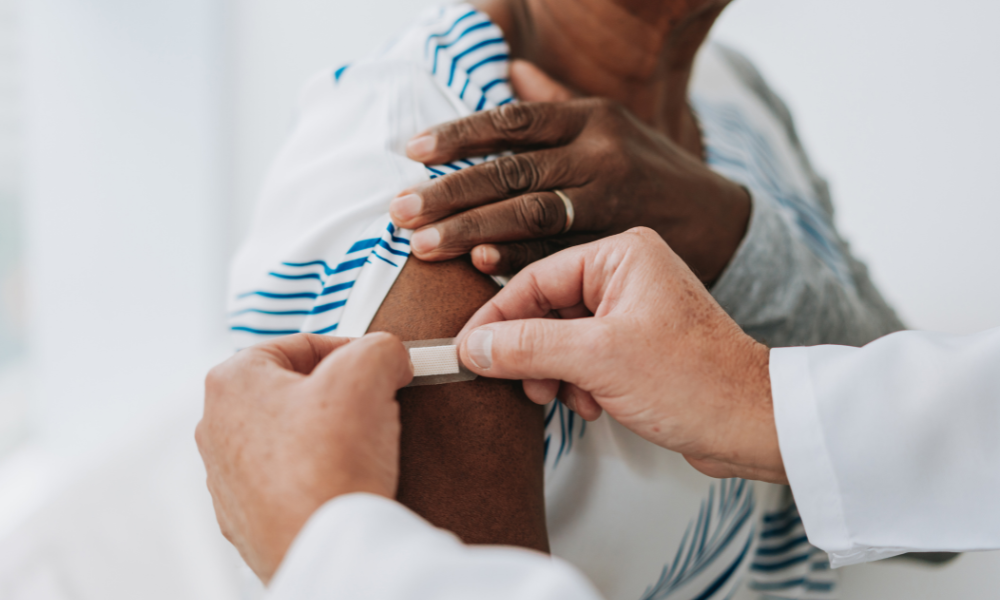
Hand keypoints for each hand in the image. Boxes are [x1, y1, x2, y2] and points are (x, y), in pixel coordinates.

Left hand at [195, 333, 412, 582]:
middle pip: (292, 392)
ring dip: (327, 437)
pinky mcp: (246, 518)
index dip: (349, 351)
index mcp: (232, 381)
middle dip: (336, 396)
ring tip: (362, 448)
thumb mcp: (368, 372)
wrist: (323, 546)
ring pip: (289, 437)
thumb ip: (380, 347)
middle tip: (373, 406)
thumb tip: (390, 357)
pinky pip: (289, 481)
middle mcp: (216, 428)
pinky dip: (317, 477)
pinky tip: (344, 482)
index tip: (378, 367)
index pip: (299, 345)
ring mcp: (227, 478)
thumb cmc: (330, 462)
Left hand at [391, 60, 749, 283]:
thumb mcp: (612, 123)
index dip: (459, 135)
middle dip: (450, 193)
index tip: (413, 151)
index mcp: (592, 119)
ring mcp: (611, 202)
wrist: (719, 221)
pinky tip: (480, 266)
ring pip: (530, 214)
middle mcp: (600, 156)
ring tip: (423, 245)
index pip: (513, 121)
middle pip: (512, 171)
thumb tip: (508, 69)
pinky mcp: (617, 246)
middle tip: (401, 211)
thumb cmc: (651, 169)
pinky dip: (519, 261)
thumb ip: (556, 101)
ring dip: (472, 230)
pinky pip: (559, 254)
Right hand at [455, 228, 784, 483]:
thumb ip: (528, 347)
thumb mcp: (598, 360)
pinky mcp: (637, 343)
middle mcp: (627, 275)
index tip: (469, 348)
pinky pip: (584, 356)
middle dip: (533, 353)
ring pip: (561, 337)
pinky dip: (578, 382)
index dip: (497, 318)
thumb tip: (475, 346)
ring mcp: (632, 310)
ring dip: (555, 373)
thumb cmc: (698, 381)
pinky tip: (593, 404)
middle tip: (523, 382)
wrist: (752, 425)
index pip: (535, 279)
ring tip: (569, 398)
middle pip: (546, 309)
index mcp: (622, 256)